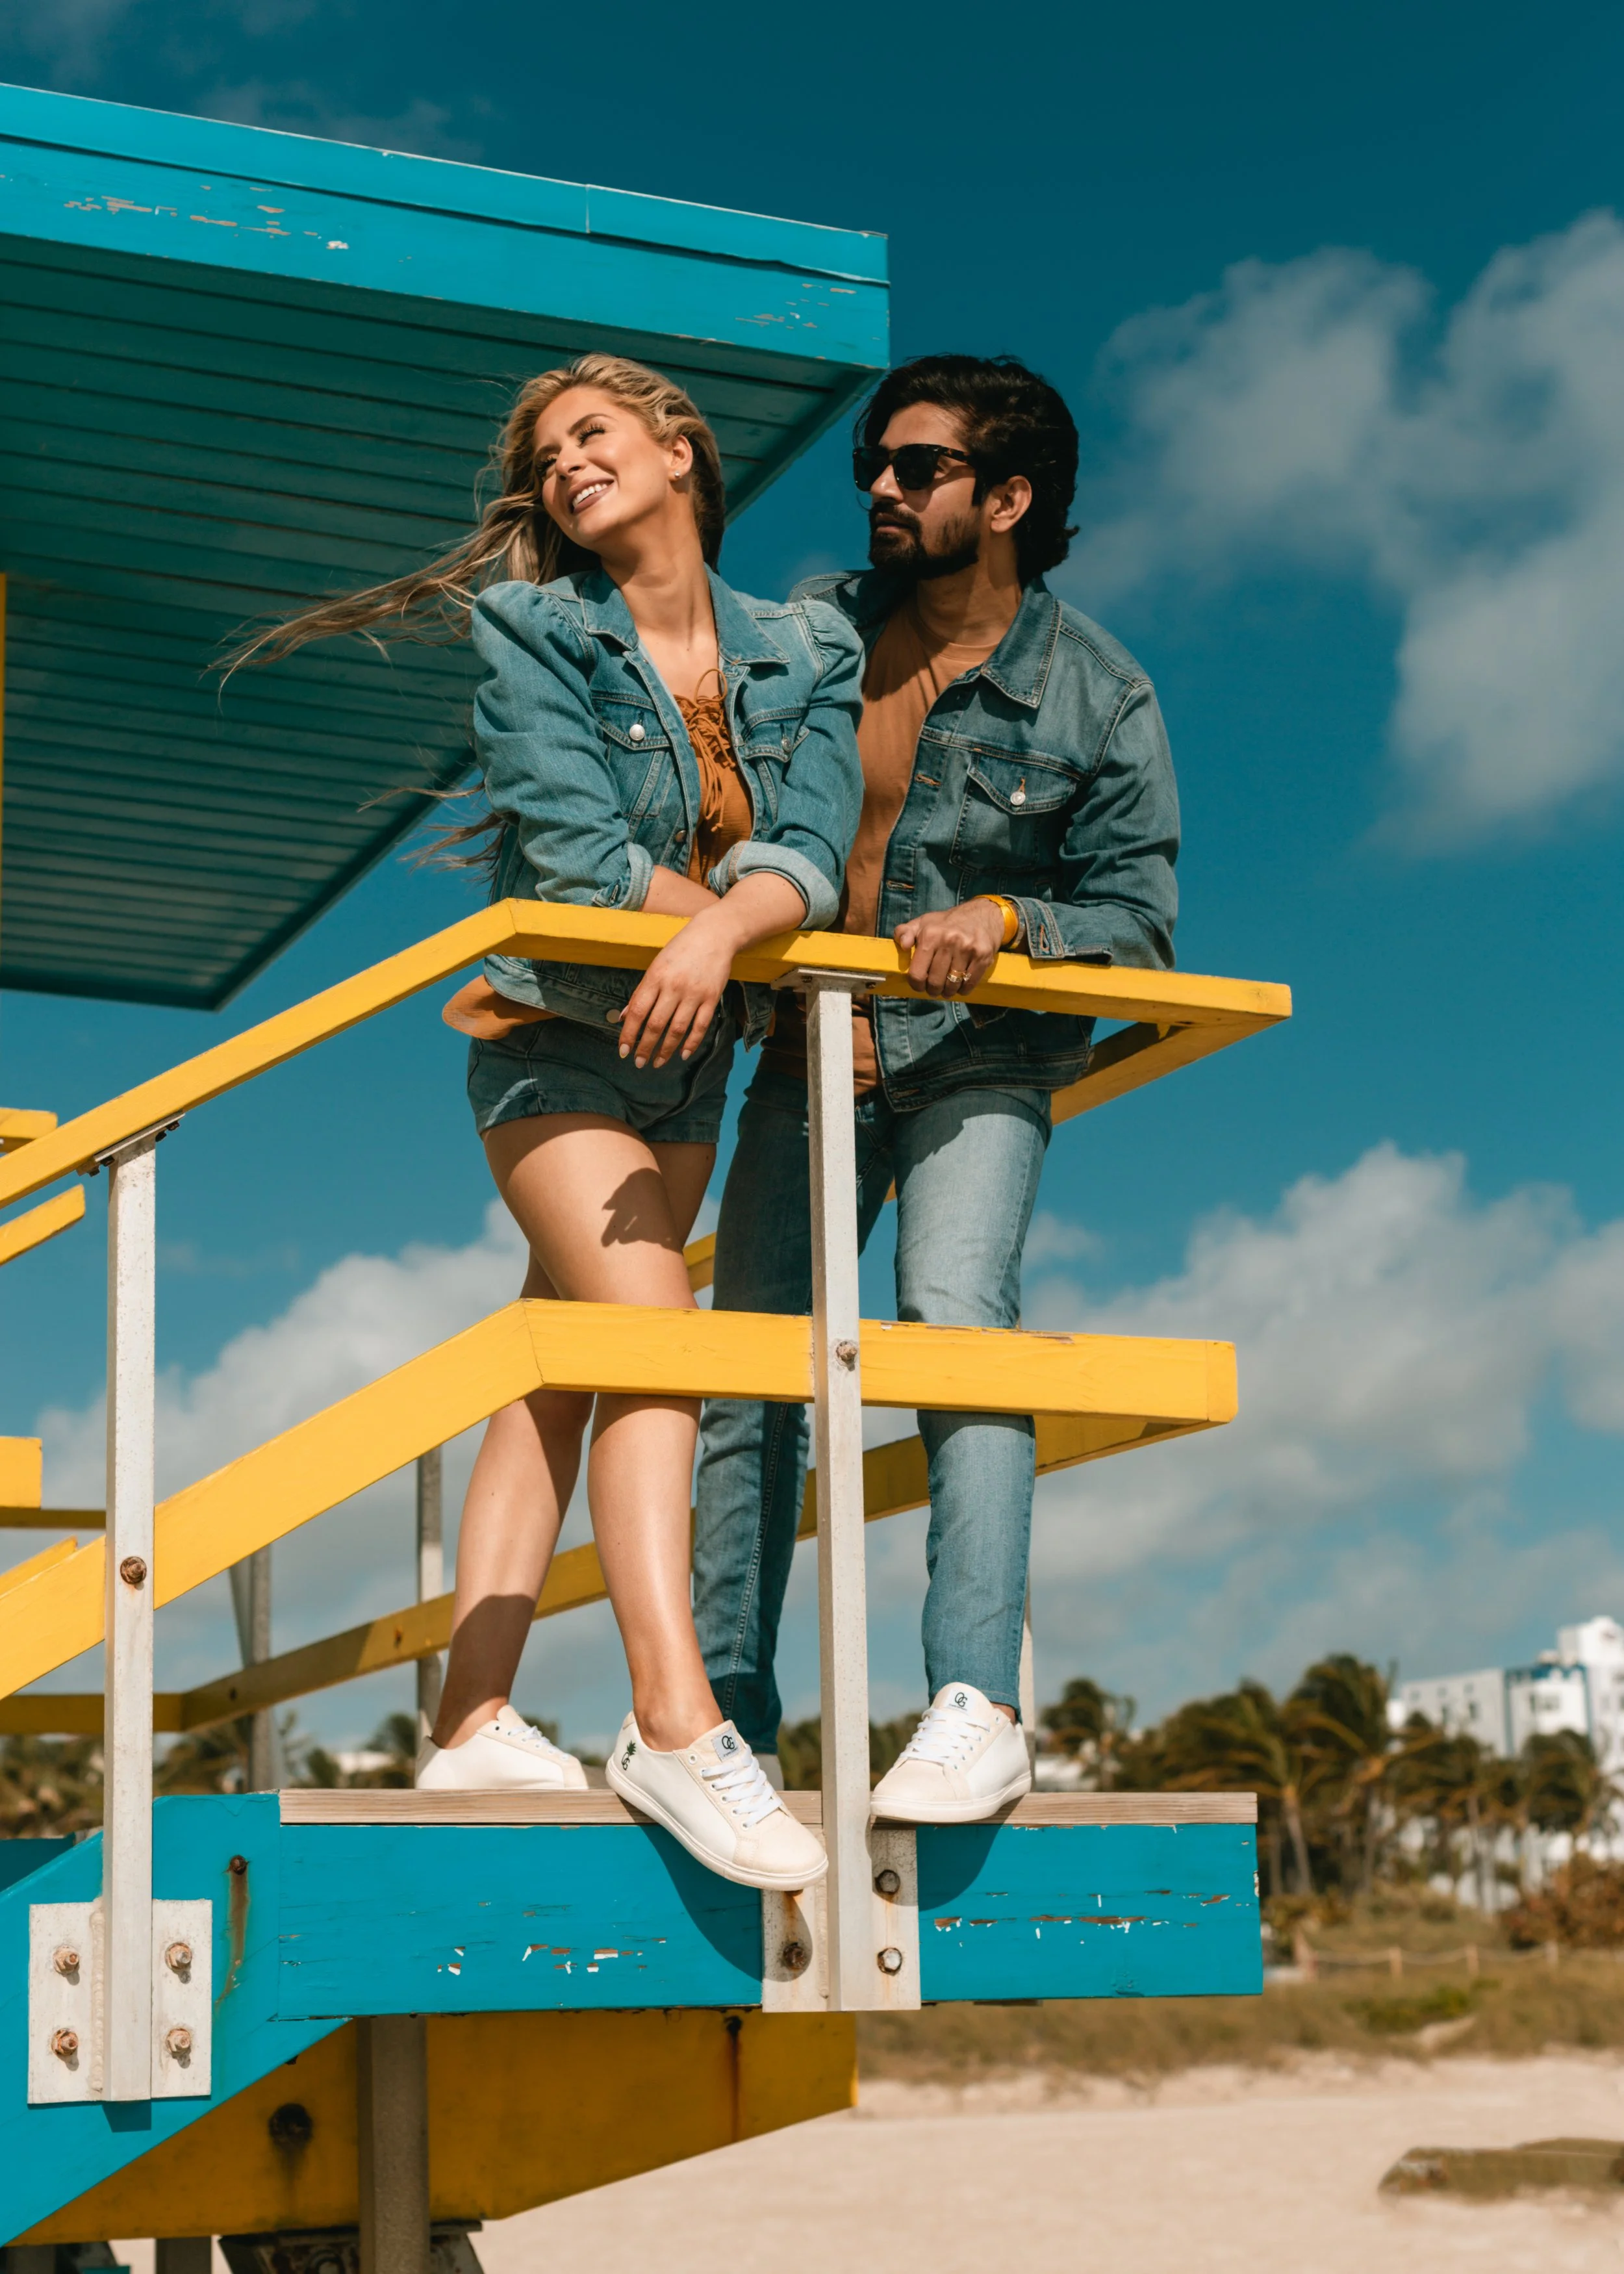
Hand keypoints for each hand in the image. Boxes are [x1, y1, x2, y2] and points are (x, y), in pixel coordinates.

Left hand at [614, 902, 736, 1068]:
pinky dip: (691, 1043)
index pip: (637, 1012)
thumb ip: (641, 992)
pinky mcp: (712, 998)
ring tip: (657, 1062)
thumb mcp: (656, 966)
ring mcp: (694, 993)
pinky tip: (683, 1054)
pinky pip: (700, 1026)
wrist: (715, 934)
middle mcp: (673, 987)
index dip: (628, 1034)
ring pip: (677, 1029)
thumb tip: (625, 1016)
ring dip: (666, 1050)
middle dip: (645, 1047)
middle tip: (639, 1063)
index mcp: (655, 977)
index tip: (623, 1051)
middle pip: (655, 1025)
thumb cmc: (681, 949)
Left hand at [893, 898, 1007, 997]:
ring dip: (948, 991)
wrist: (983, 915)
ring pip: (952, 985)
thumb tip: (903, 945)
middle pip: (935, 982)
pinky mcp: (983, 956)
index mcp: (930, 935)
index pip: (917, 973)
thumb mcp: (923, 922)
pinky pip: (969, 983)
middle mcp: (949, 941)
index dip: (916, 985)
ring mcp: (967, 949)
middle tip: (934, 988)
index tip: (920, 985)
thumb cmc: (948, 923)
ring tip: (947, 988)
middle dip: (933, 990)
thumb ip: (905, 932)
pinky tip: (960, 985)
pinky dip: (963, 989)